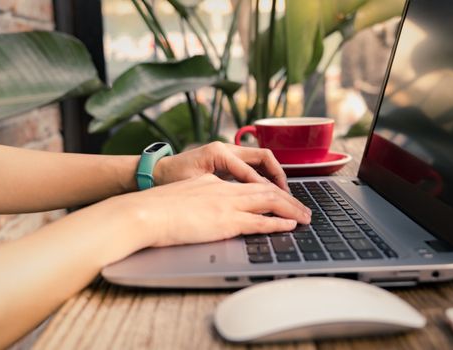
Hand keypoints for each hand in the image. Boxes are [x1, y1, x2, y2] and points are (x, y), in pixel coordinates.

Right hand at [111, 174, 310, 249]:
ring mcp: (227, 204)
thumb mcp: (184, 195)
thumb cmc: (157, 207)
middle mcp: (225, 189)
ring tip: (306, 216)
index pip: (249, 184)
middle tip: (304, 208)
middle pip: (265, 190)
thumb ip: (200, 197)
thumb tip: (207, 207)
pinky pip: (259, 221)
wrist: (146, 211)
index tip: (280, 198)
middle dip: (288, 199)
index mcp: (214, 182)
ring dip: (291, 209)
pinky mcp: (225, 221)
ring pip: (268, 203)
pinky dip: (277, 223)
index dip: (269, 191)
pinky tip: (290, 224)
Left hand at [152, 141, 289, 190]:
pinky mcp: (229, 160)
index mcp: (219, 152)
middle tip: (288, 196)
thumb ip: (219, 187)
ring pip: (262, 160)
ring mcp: (230, 152)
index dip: (264, 187)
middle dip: (278, 176)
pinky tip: (269, 192)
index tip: (277, 201)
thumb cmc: (173, 177)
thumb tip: (243, 196)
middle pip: (264, 157)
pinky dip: (265, 177)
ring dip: (274, 176)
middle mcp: (227, 148)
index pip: (250, 170)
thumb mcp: (195, 183)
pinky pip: (254, 166)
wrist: (158, 171)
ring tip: (284, 195)